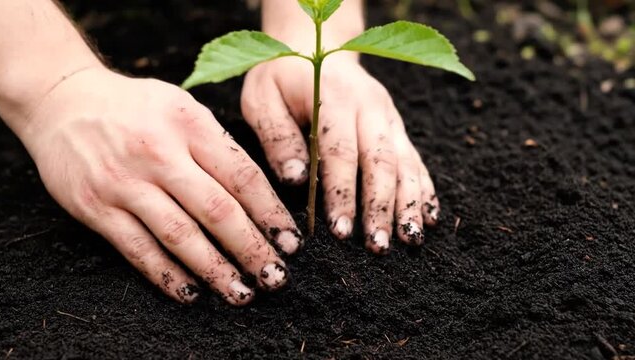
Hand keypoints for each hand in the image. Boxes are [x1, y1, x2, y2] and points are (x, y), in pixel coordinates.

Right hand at [18, 67, 302, 304]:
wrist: (63, 100)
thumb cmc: (136, 107)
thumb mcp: (182, 107)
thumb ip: (217, 146)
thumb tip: (260, 196)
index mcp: (190, 124)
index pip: (242, 175)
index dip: (271, 213)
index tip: (291, 241)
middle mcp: (159, 153)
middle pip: (217, 210)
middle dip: (251, 248)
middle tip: (276, 276)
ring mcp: (125, 182)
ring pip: (180, 235)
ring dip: (215, 270)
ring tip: (242, 293)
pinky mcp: (95, 206)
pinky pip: (138, 249)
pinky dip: (167, 275)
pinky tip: (191, 293)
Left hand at [241, 54, 439, 253]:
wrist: (315, 46)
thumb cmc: (282, 77)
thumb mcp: (262, 98)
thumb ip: (276, 136)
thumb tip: (295, 178)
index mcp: (335, 98)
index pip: (342, 152)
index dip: (343, 193)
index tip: (340, 231)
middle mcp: (371, 106)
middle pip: (382, 161)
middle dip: (382, 207)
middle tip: (378, 247)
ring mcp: (389, 116)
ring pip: (406, 163)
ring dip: (408, 204)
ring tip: (410, 240)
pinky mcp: (396, 127)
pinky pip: (416, 159)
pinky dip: (423, 189)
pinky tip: (428, 217)